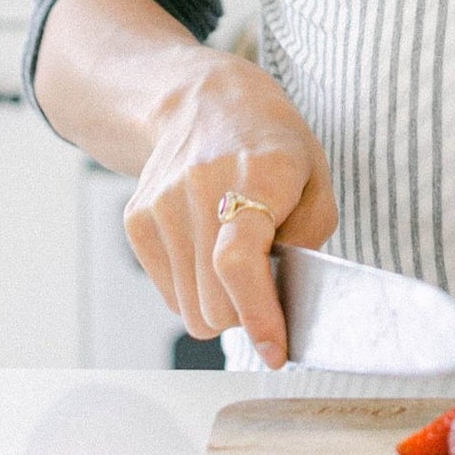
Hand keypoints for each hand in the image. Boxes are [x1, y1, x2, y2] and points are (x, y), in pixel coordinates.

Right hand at [122, 50, 336, 367]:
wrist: (204, 102)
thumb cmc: (272, 144)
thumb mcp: (316, 177)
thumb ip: (311, 237)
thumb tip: (285, 297)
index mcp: (256, 173)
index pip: (240, 262)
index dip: (258, 315)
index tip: (276, 351)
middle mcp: (199, 187)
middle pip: (215, 302)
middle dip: (248, 313)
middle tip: (268, 285)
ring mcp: (160, 205)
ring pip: (190, 310)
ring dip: (221, 304)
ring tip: (238, 259)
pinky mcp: (137, 221)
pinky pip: (170, 295)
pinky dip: (196, 289)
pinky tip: (209, 247)